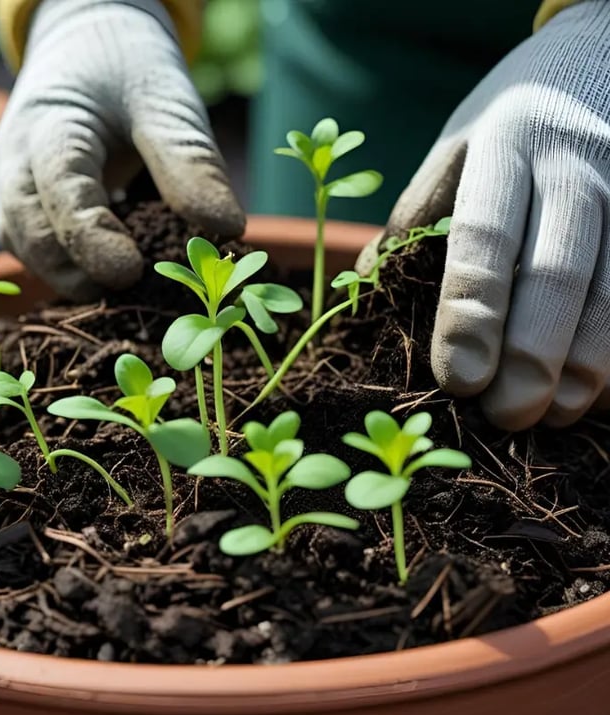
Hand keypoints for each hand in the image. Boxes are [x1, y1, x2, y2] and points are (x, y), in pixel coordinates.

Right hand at [0, 0, 244, 299]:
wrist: (86, 52)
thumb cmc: (128, 72)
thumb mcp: (167, 103)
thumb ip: (192, 162)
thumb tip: (229, 230)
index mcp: (48, 124)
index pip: (59, 187)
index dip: (90, 236)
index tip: (131, 272)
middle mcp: (14, 163)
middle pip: (29, 234)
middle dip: (78, 271)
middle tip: (135, 289)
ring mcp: (14, 191)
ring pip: (30, 253)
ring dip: (76, 279)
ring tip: (132, 289)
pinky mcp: (26, 213)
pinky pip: (41, 256)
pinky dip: (76, 272)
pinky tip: (116, 279)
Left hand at [382, 0, 609, 429]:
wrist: (596, 61)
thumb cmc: (507, 127)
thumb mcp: (452, 154)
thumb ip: (414, 219)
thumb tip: (366, 293)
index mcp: (505, 146)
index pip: (483, 239)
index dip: (471, 316)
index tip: (458, 381)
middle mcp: (576, 164)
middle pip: (558, 274)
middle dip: (531, 358)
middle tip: (506, 416)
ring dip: (588, 369)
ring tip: (555, 416)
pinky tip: (599, 391)